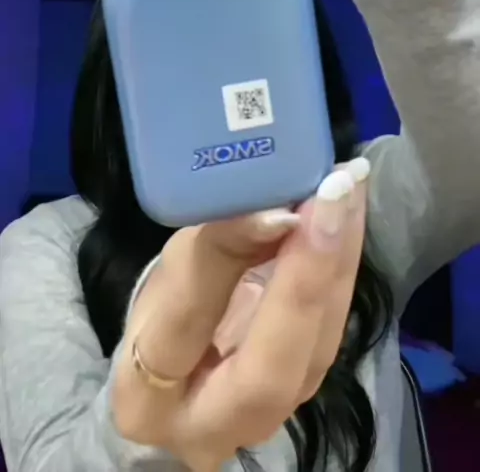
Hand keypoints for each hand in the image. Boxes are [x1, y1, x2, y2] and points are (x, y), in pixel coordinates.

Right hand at [112, 160, 368, 471]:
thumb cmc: (160, 323)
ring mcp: (265, 422)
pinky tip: (348, 218)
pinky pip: (328, 337)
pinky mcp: (302, 394)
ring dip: (339, 263)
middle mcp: (209, 429)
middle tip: (336, 191)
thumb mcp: (168, 276)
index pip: (188, 326)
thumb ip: (214, 248)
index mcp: (144, 400)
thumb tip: (277, 206)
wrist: (179, 385)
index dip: (233, 260)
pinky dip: (341, 273)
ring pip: (315, 352)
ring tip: (351, 190)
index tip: (278, 205)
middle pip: (269, 368)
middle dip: (309, 273)